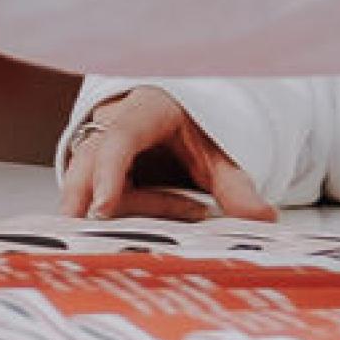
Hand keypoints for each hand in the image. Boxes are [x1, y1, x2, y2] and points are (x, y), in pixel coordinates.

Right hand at [60, 87, 271, 221]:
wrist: (179, 113)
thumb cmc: (194, 126)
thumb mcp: (218, 154)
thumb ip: (236, 187)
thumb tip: (262, 217)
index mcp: (144, 111)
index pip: (119, 140)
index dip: (108, 174)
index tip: (104, 208)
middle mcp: (112, 126)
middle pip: (85, 162)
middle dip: (79, 196)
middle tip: (77, 228)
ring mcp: (98, 147)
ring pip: (90, 183)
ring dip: (127, 208)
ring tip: (190, 210)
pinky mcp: (94, 168)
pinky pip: (98, 196)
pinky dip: (129, 211)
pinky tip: (173, 210)